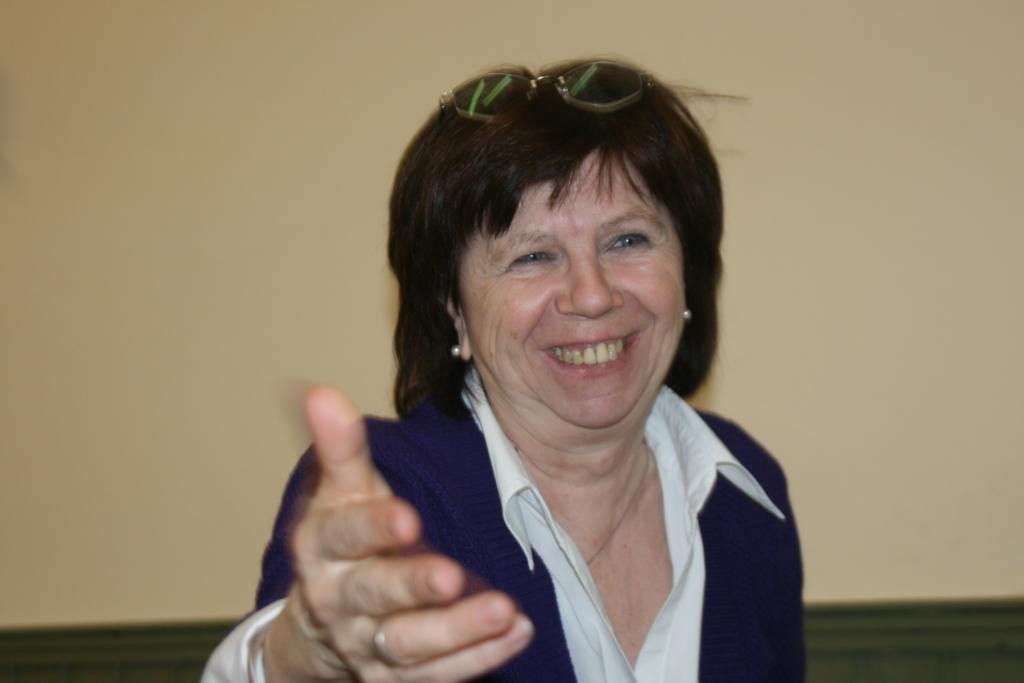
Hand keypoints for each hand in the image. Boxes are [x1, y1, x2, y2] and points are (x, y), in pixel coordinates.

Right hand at [264, 387, 533, 681]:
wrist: (322, 620)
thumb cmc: (343, 539)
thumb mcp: (341, 492)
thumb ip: (341, 447)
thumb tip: (321, 392)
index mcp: (321, 548)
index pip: (342, 536)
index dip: (371, 528)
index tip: (407, 517)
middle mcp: (338, 601)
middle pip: (373, 595)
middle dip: (413, 586)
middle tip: (453, 575)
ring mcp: (365, 645)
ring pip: (408, 645)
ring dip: (457, 630)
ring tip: (506, 610)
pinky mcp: (393, 680)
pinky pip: (437, 676)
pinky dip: (478, 658)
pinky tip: (518, 631)